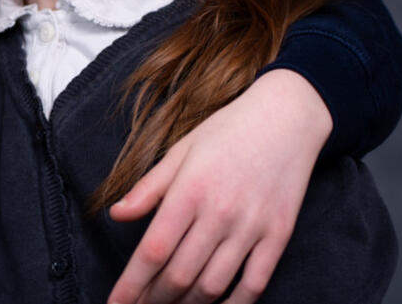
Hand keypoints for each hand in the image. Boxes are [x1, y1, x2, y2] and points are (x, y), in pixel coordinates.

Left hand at [105, 69, 331, 303]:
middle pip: (179, 274)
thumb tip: (116, 214)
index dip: (131, 284)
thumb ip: (148, 187)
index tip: (116, 303)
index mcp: (189, 190)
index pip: (152, 250)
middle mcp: (219, 213)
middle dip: (153, 299)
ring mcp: (251, 227)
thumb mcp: (180, 150)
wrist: (286, 117)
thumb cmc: (227, 131)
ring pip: (212, 285)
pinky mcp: (278, 236)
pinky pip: (254, 284)